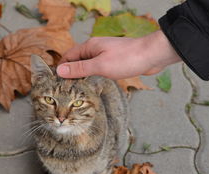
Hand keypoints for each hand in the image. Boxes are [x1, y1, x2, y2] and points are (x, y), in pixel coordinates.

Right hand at [57, 30, 181, 79]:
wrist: (152, 55)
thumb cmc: (127, 58)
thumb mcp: (100, 66)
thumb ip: (80, 69)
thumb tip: (60, 71)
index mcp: (90, 46)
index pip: (68, 56)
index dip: (61, 68)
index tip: (56, 82)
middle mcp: (96, 49)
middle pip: (77, 61)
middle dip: (71, 73)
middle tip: (65, 90)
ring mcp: (105, 55)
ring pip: (88, 65)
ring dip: (82, 76)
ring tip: (77, 91)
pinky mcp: (114, 61)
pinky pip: (99, 68)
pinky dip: (93, 76)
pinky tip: (93, 85)